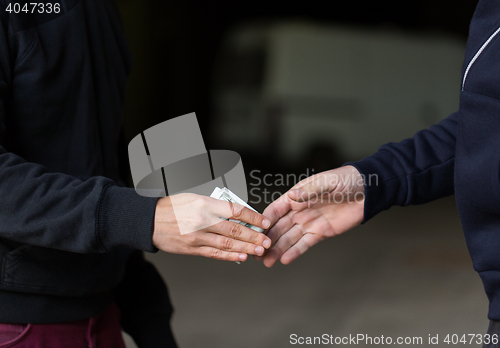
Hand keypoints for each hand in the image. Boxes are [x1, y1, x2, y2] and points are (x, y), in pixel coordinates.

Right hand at [153, 193, 271, 261]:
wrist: (149, 220)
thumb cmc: (173, 207)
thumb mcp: (195, 198)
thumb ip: (216, 207)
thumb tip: (238, 215)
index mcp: (205, 204)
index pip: (235, 210)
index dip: (253, 217)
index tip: (264, 222)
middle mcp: (202, 220)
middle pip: (234, 230)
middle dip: (254, 236)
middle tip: (267, 240)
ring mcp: (197, 236)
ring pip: (227, 244)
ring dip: (246, 248)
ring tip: (259, 250)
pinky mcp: (192, 249)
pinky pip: (215, 254)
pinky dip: (230, 256)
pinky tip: (242, 257)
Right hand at [260, 165, 364, 266]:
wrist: (367, 191)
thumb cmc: (346, 180)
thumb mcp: (327, 182)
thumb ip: (310, 191)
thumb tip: (292, 196)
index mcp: (297, 195)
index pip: (276, 209)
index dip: (264, 220)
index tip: (254, 231)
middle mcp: (299, 210)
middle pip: (279, 227)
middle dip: (267, 240)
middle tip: (256, 252)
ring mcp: (309, 222)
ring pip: (289, 238)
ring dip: (277, 249)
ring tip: (266, 262)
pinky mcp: (321, 233)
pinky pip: (305, 244)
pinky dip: (295, 252)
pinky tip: (284, 260)